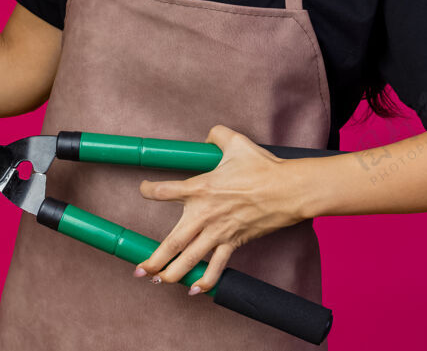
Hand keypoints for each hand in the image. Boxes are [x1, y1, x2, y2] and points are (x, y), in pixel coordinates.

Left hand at [133, 125, 304, 294]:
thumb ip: (217, 135)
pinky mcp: (233, 242)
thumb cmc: (262, 167)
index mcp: (201, 188)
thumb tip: (209, 135)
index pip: (165, 191)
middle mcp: (205, 214)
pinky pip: (217, 267)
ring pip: (190, 258)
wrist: (288, 190)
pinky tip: (195, 290)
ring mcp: (219, 232)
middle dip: (154, 258)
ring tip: (157, 281)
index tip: (144, 190)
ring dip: (172, 273)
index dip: (150, 190)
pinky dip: (206, 281)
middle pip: (172, 241)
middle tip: (138, 269)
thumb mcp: (236, 142)